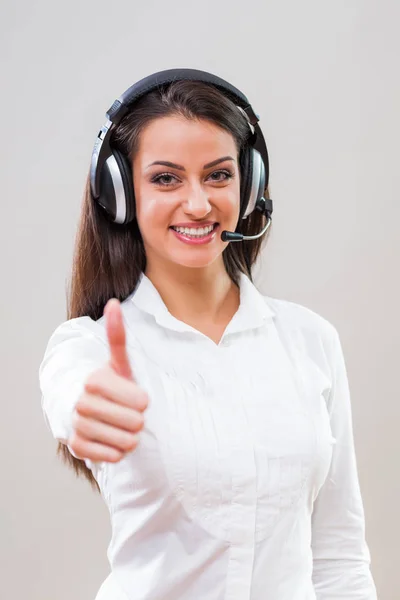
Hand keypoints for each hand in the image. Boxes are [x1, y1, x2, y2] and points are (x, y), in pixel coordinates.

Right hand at [68, 299, 148, 462]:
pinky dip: (119, 450)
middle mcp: (82, 402)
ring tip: (122, 425)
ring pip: (126, 441)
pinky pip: (113, 456)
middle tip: (130, 413)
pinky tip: (113, 439)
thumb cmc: (114, 384)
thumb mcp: (120, 362)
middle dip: (138, 419)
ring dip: (130, 436)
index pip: (140, 401)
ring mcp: (78, 425)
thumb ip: (118, 335)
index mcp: (95, 379)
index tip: (137, 397)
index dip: (143, 401)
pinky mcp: (76, 447)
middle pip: (135, 422)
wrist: (91, 410)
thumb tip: (114, 302)